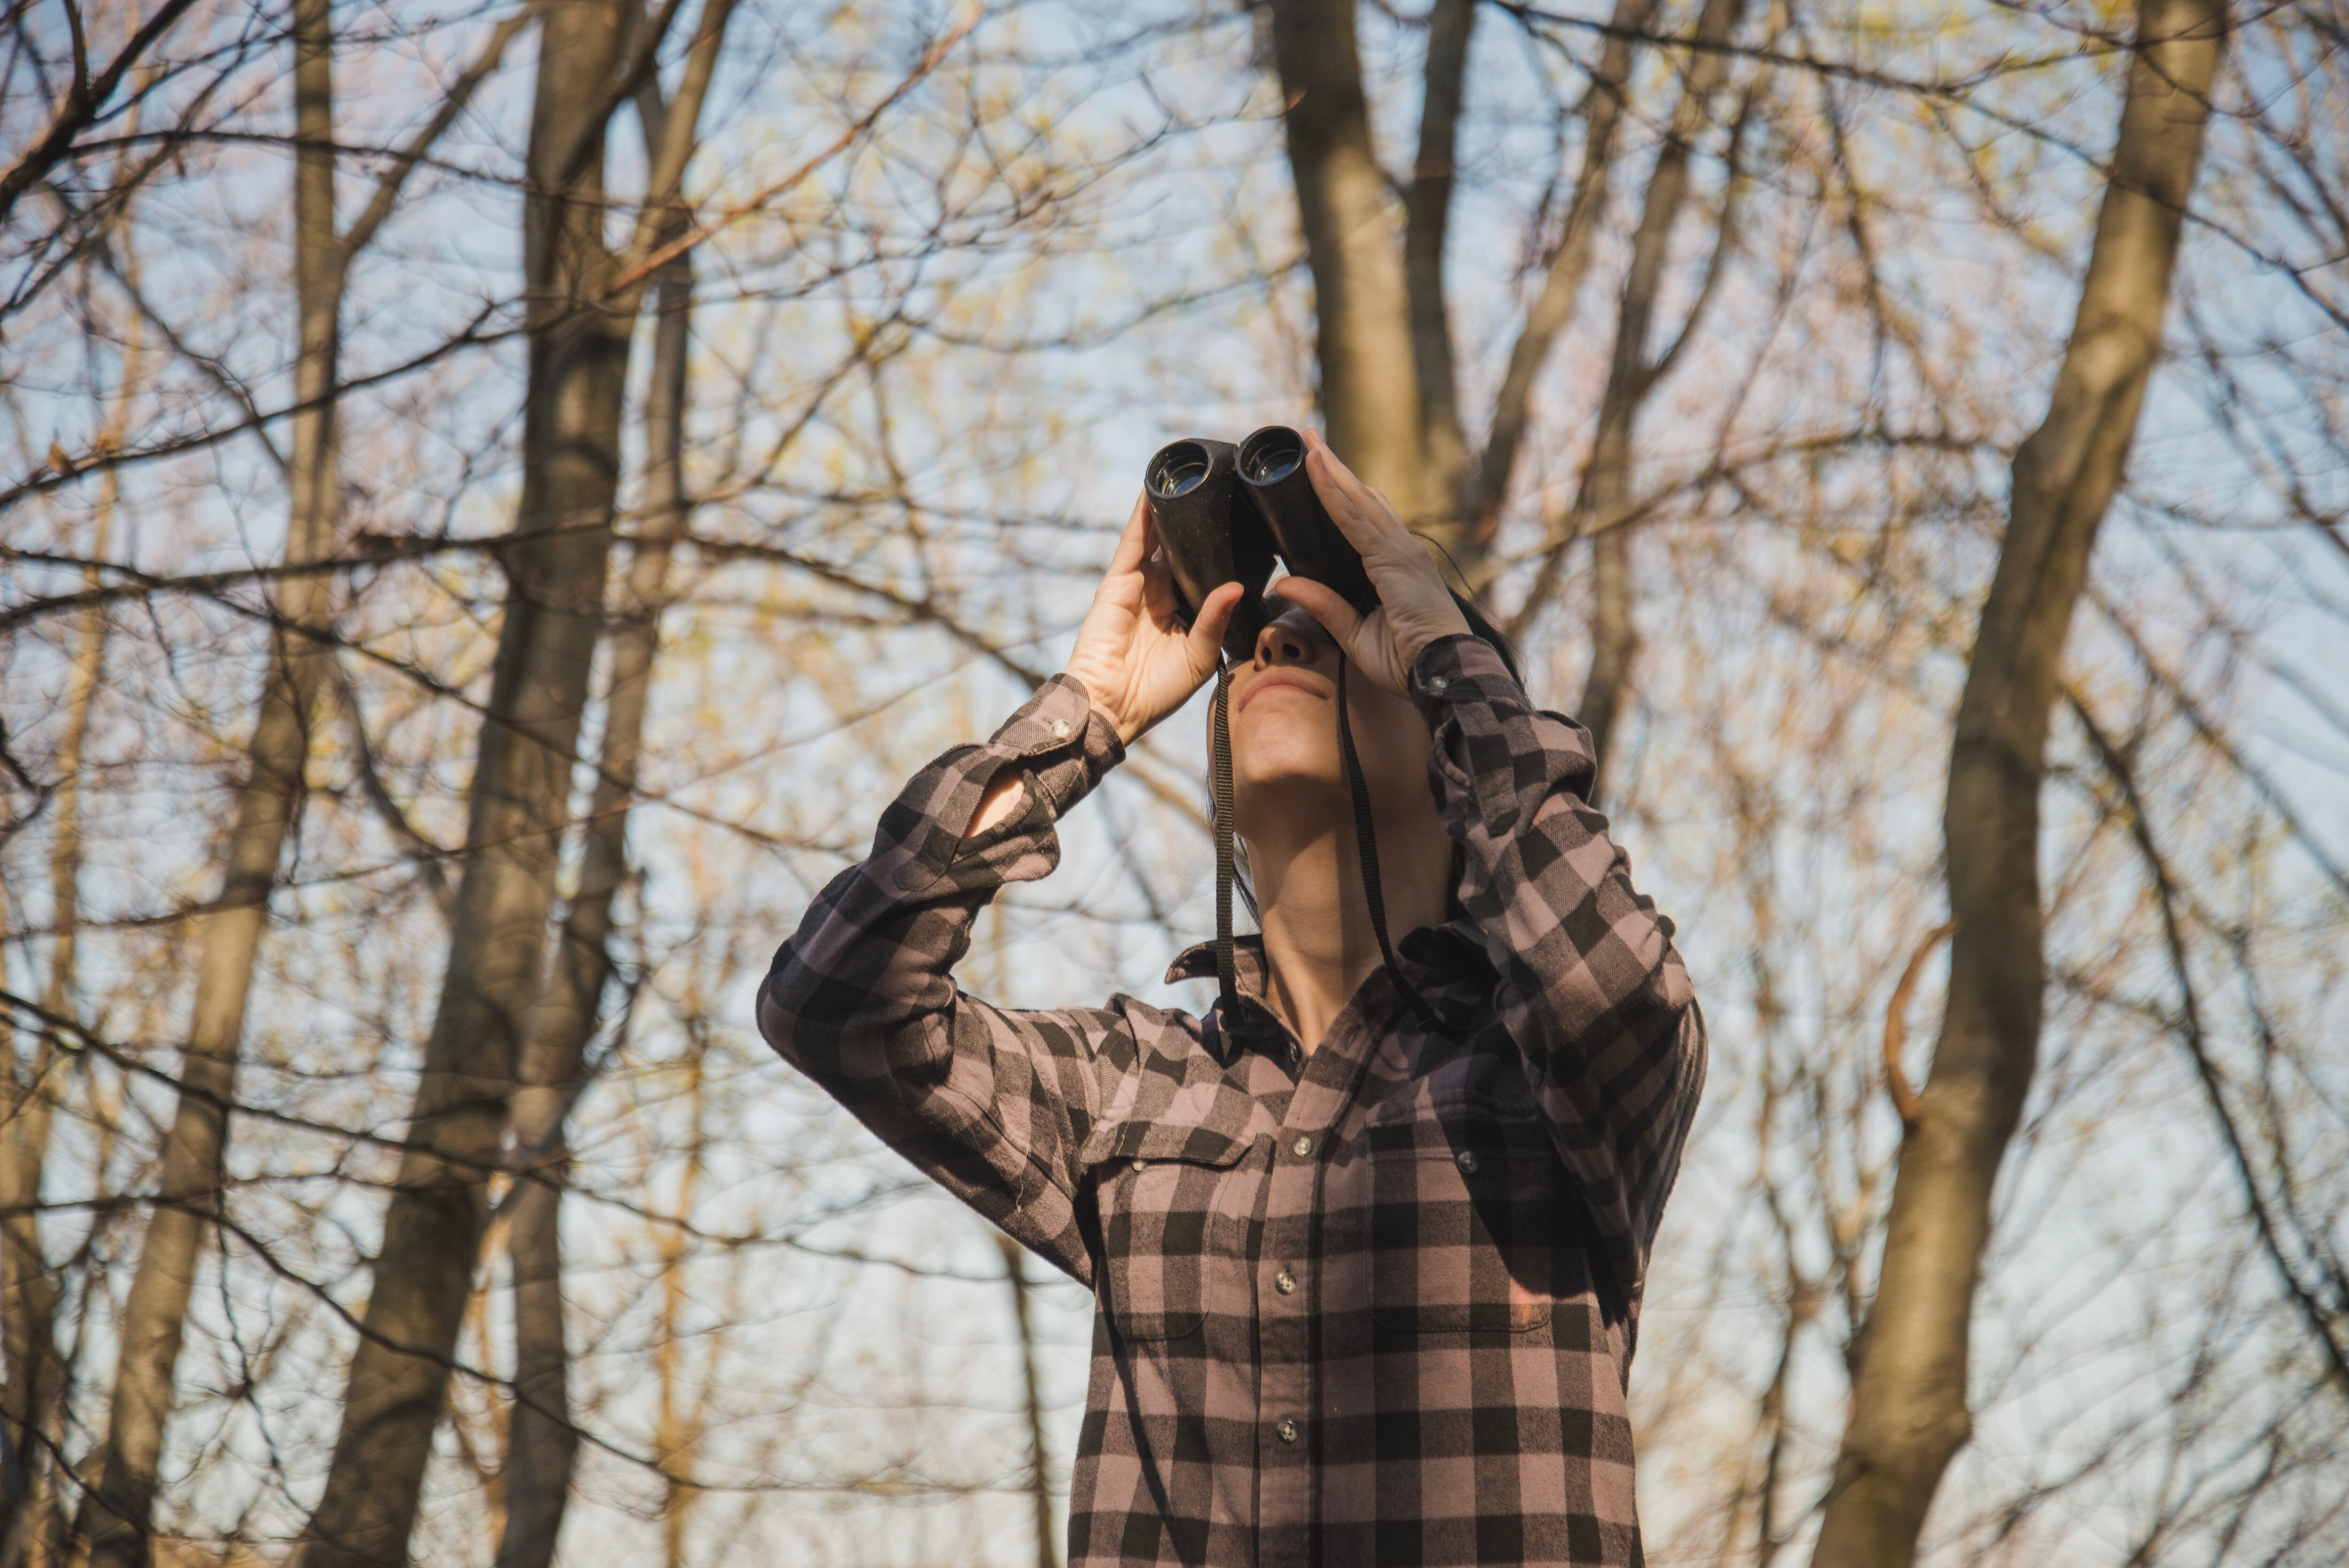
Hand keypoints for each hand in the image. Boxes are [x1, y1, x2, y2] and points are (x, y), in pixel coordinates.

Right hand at [1062, 493, 1243, 744]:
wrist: (1112, 708)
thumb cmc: (1156, 692)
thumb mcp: (1201, 656)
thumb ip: (1216, 619)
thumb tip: (1236, 585)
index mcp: (1185, 611)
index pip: (1205, 570)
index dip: (1221, 549)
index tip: (1249, 523)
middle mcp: (1163, 592)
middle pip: (1184, 547)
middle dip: (1200, 521)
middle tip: (1227, 488)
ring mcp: (1139, 584)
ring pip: (1159, 537)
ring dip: (1172, 508)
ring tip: (1192, 476)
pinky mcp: (1118, 581)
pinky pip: (1133, 541)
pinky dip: (1143, 515)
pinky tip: (1155, 491)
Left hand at [1270, 430, 1469, 693]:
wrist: (1445, 676)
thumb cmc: (1409, 662)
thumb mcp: (1355, 635)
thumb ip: (1324, 606)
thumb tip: (1284, 583)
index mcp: (1396, 566)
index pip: (1365, 520)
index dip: (1341, 492)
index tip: (1320, 468)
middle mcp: (1403, 550)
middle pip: (1364, 499)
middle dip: (1335, 470)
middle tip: (1309, 441)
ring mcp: (1403, 551)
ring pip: (1361, 500)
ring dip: (1332, 471)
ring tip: (1309, 443)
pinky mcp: (1396, 559)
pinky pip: (1357, 519)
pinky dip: (1334, 493)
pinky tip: (1317, 470)